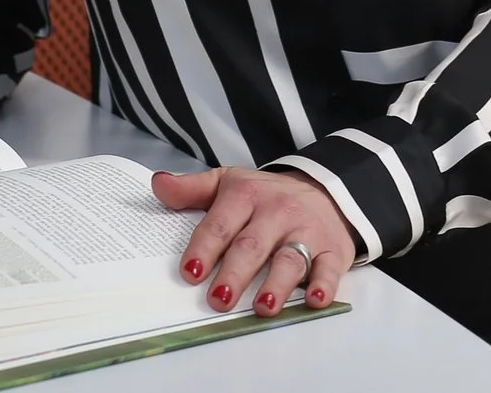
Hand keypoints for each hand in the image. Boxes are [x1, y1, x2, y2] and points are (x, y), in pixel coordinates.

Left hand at [153, 167, 354, 317]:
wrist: (325, 190)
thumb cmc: (267, 196)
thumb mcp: (229, 183)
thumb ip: (192, 188)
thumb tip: (158, 184)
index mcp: (247, 195)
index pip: (221, 223)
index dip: (205, 248)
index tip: (189, 273)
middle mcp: (277, 212)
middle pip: (253, 245)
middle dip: (235, 274)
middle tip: (218, 300)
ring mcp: (307, 231)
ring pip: (289, 259)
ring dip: (277, 284)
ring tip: (263, 307)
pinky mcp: (332, 250)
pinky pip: (330, 268)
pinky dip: (324, 285)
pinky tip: (314, 300)